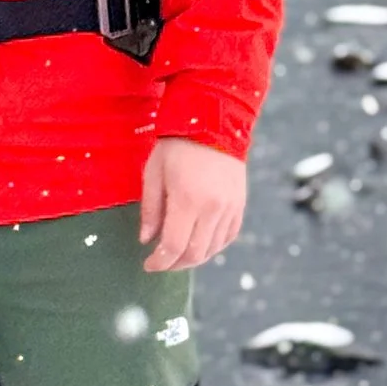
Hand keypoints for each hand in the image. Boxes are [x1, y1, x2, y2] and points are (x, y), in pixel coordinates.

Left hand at [139, 136, 245, 273]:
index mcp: (188, 199)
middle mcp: (213, 208)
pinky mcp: (239, 203)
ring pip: (213, 248)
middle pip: (195, 253)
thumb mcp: (154, 173)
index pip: (174, 246)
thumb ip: (151, 210)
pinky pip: (229, 236)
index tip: (148, 265)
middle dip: (175, 264)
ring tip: (178, 255)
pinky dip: (214, 246)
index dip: (160, 262)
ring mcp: (230, 207)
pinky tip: (201, 245)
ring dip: (194, 258)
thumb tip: (146, 240)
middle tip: (161, 262)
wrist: (212, 120)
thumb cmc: (176, 145)